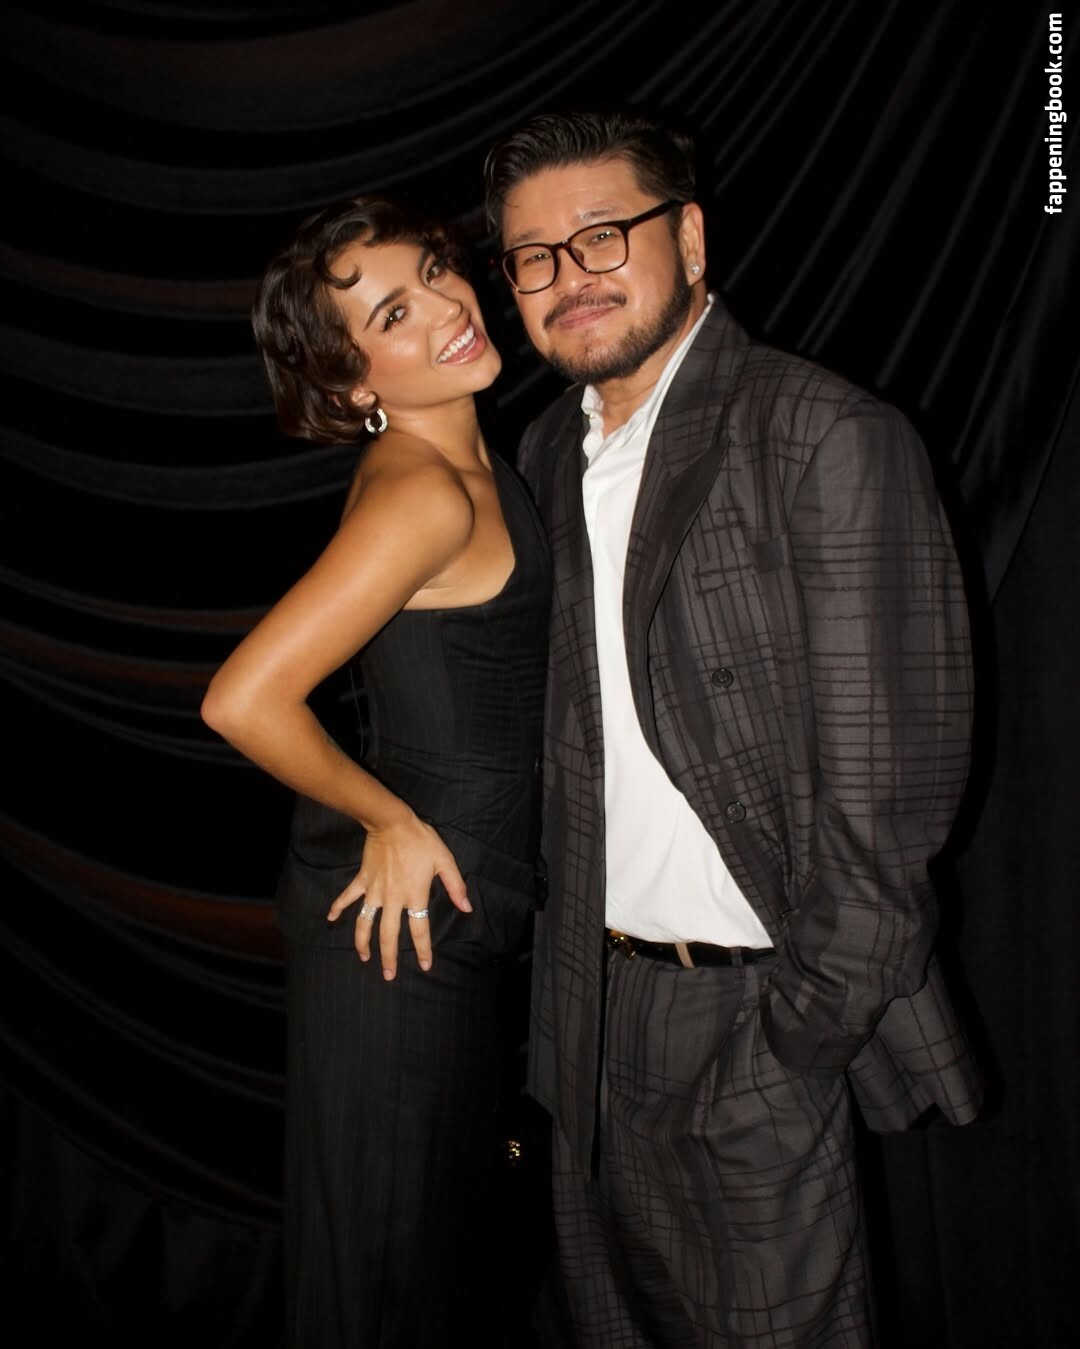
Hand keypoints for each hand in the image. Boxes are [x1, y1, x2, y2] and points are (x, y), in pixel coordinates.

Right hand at [326, 812, 470, 978]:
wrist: (392, 822)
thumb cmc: (421, 841)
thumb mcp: (445, 861)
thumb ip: (455, 886)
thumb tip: (466, 908)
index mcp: (414, 896)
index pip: (419, 930)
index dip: (422, 950)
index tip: (424, 965)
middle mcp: (392, 899)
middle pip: (388, 935)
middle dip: (388, 958)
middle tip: (388, 975)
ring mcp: (374, 891)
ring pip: (365, 923)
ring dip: (362, 942)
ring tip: (364, 958)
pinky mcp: (362, 880)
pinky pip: (347, 897)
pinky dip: (337, 907)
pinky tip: (331, 919)